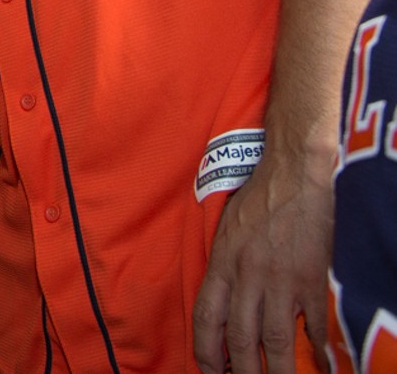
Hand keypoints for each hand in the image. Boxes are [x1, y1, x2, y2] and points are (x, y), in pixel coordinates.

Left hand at [192, 151, 332, 373]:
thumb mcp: (227, 231)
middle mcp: (248, 275)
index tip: (210, 372)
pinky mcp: (312, 278)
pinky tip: (322, 366)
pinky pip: (314, 325)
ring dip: (277, 370)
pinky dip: (318, 350)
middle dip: (242, 371)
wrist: (293, 174)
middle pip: (241, 337)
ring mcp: (281, 279)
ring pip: (275, 339)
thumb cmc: (258, 200)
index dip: (206, 350)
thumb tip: (223, 306)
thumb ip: (225, 268)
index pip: (207, 317)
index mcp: (223, 262)